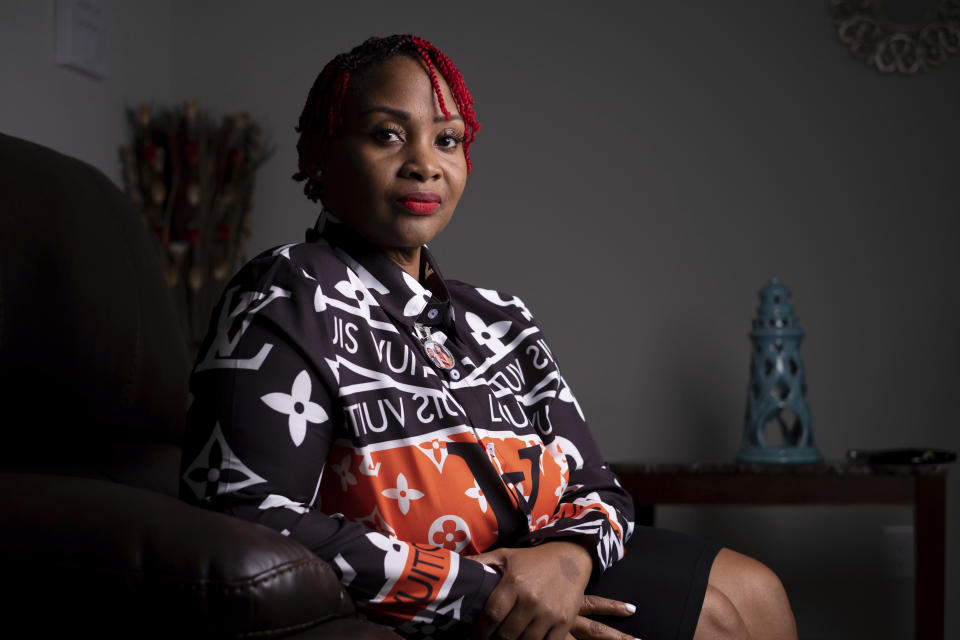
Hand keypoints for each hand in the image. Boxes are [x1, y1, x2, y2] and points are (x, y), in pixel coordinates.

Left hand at [468, 542, 635, 639]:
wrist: (571, 557)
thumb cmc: (533, 559)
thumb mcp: (506, 555)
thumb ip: (481, 563)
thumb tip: (455, 563)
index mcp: (514, 582)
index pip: (492, 615)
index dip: (480, 633)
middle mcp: (532, 599)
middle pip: (506, 634)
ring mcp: (549, 612)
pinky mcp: (564, 621)